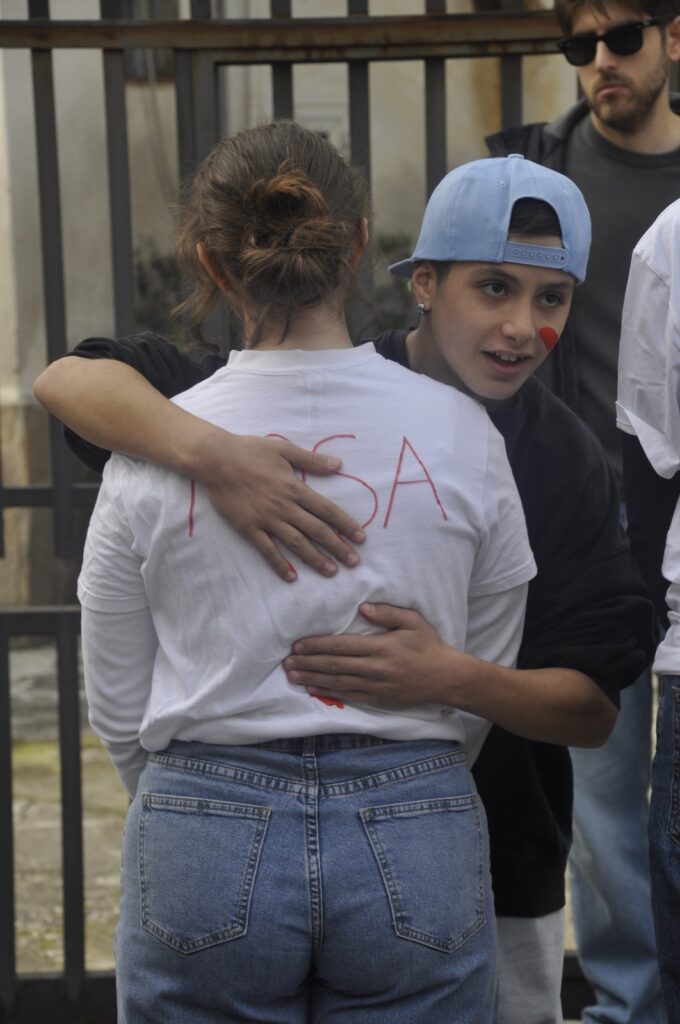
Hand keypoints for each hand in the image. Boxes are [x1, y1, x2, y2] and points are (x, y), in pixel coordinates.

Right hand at [196, 432, 365, 581]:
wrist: (216, 460)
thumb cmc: (250, 451)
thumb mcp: (284, 449)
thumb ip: (311, 460)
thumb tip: (339, 465)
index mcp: (295, 488)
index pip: (327, 510)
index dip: (345, 525)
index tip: (361, 538)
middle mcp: (284, 507)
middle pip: (316, 530)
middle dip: (337, 547)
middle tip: (354, 562)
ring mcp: (266, 519)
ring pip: (296, 543)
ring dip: (315, 559)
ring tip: (331, 571)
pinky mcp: (248, 528)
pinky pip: (267, 550)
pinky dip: (280, 564)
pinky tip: (292, 577)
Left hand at [283, 603, 457, 708]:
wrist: (446, 678)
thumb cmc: (429, 646)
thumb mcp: (413, 621)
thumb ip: (387, 613)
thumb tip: (363, 608)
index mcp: (380, 647)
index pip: (340, 645)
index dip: (316, 645)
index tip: (298, 645)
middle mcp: (374, 668)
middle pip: (333, 665)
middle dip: (307, 663)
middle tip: (286, 662)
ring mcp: (375, 686)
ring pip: (336, 681)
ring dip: (312, 678)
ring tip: (292, 675)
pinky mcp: (378, 699)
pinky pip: (348, 695)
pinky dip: (328, 692)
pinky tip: (313, 689)